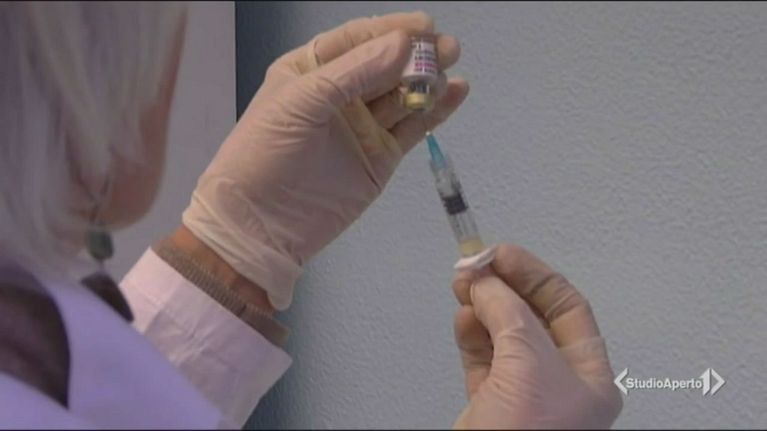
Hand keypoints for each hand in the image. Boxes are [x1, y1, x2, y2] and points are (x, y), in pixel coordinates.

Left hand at [182, 12, 467, 309]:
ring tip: (449, 69)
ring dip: (428, 80)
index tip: (424, 26)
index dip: (390, 30)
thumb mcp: (302, 102)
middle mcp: (340, 94)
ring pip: (403, 95)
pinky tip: (456, 92)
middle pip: (386, 64)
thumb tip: (403, 44)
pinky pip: (414, 127)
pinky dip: (436, 111)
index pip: (357, 39)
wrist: (261, 225)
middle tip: (447, 48)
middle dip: (416, 54)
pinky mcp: (381, 156)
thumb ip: (354, 72)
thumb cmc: (266, 154)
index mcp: (311, 70)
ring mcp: (363, 126)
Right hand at [452, 244, 622, 428]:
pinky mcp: (490, 403)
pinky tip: (463, 314)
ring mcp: (522, 393)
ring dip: (482, 306)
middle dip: (503, 287)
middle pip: (531, 317)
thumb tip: (487, 281)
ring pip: (501, 333)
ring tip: (464, 285)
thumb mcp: (528, 365)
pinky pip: (481, 355)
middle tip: (476, 264)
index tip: (502, 253)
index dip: (534, 274)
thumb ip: (507, 314)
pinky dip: (470, 331)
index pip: (566, 306)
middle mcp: (557, 382)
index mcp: (587, 376)